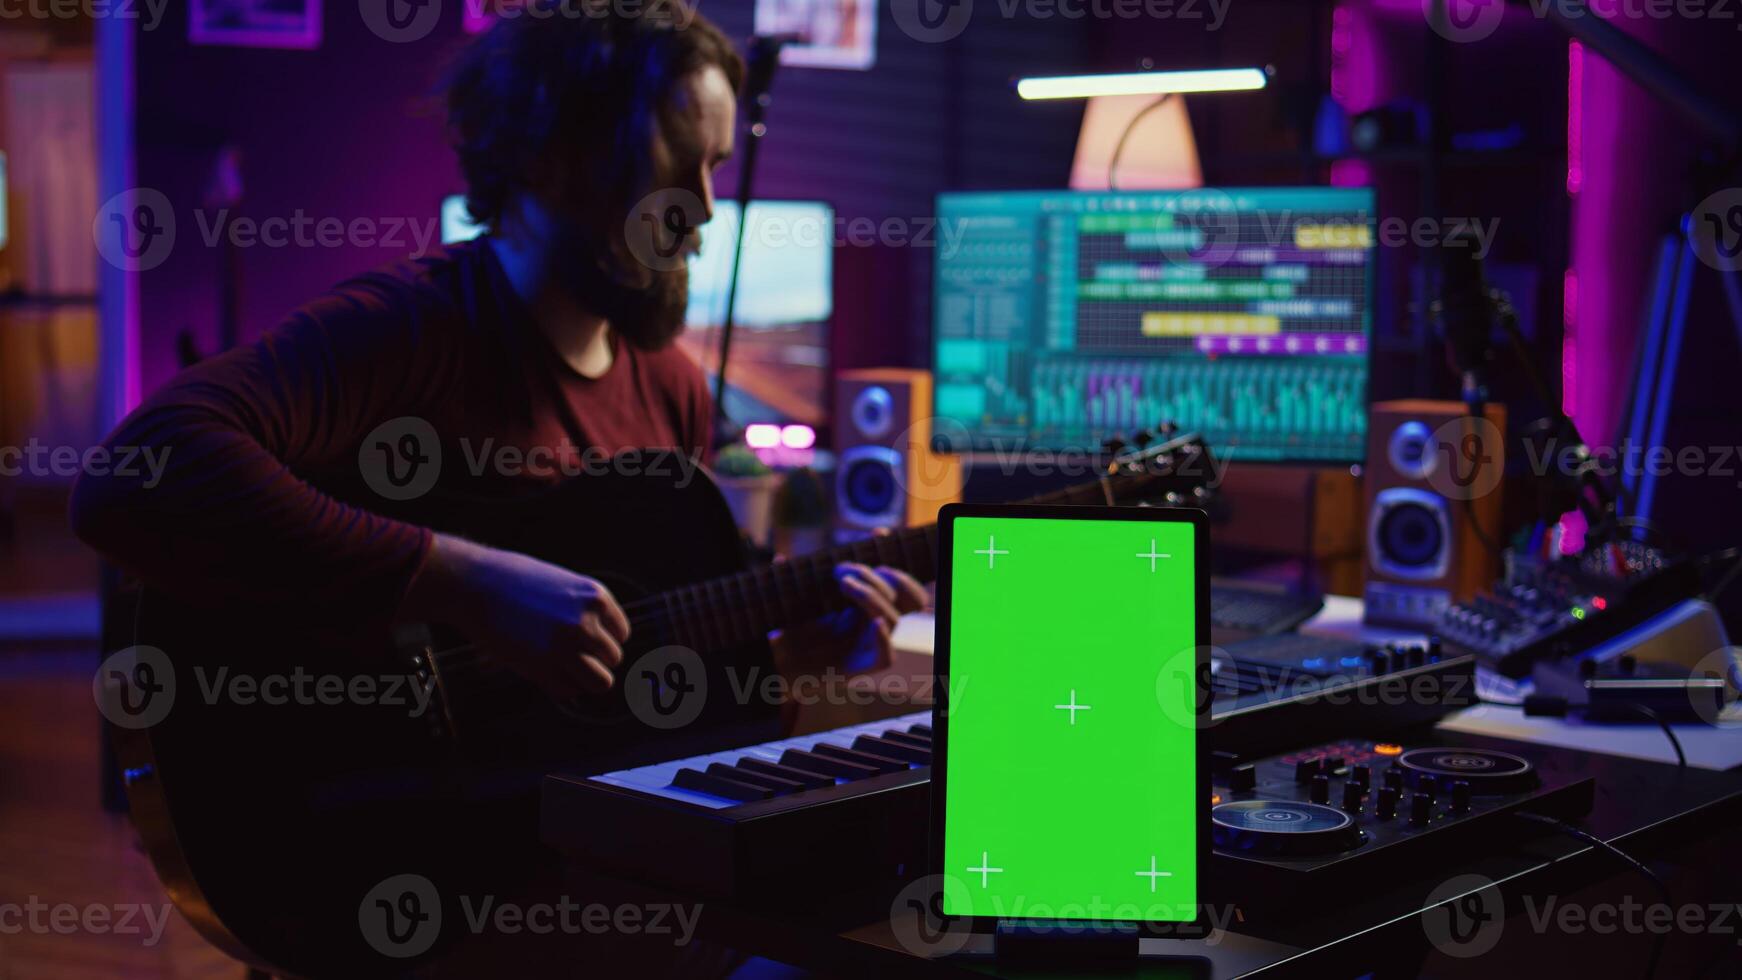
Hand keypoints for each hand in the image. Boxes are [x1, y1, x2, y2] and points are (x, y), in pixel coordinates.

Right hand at [398, 533, 630, 698]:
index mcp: (596, 597)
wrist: (476, 584)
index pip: (621, 634)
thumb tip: (599, 642)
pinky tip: (544, 670)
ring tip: (563, 667)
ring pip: (601, 682)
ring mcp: (566, 647)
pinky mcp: (542, 667)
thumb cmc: (515, 580)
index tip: (584, 639)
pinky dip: (559, 686)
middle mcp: (586, 623)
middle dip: (594, 660)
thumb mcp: (562, 584)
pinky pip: (568, 691)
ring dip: (583, 678)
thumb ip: (584, 610)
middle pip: (613, 659)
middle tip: (569, 654)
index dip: (603, 640)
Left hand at [772, 563, 927, 676]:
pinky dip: (883, 638)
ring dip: (873, 597)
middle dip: (876, 577)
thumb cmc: (789, 634)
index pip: (895, 583)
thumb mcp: (793, 602)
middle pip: (900, 598)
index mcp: (865, 606)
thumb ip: (791, 582)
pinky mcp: (861, 668)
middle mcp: (871, 624)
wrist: (777, 667)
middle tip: (842, 571)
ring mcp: (868, 646)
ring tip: (844, 584)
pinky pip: (886, 656)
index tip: (879, 535)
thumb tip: (779, 558)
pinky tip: (873, 623)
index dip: (893, 557)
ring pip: (892, 620)